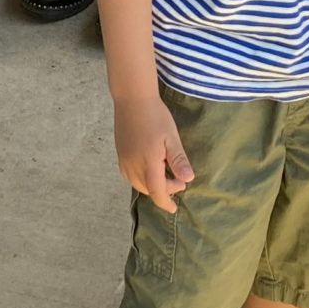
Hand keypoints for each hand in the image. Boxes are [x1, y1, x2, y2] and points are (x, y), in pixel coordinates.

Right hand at [114, 92, 194, 212]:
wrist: (132, 99)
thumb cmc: (155, 116)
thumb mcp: (171, 137)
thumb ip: (178, 160)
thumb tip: (188, 180)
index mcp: (148, 163)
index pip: (157, 192)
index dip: (166, 203)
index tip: (174, 208)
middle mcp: (133, 166)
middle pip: (148, 189)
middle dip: (164, 190)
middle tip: (178, 180)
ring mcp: (124, 161)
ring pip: (138, 184)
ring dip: (152, 185)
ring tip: (165, 174)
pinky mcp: (120, 155)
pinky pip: (130, 176)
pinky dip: (141, 179)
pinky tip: (149, 169)